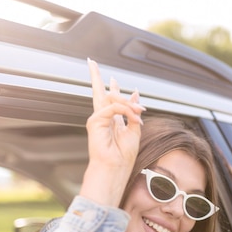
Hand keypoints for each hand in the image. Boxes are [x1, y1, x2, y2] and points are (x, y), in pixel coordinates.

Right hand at [80, 59, 145, 205]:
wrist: (115, 168)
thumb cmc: (124, 156)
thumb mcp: (135, 130)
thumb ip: (134, 112)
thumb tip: (135, 94)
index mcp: (113, 120)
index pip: (109, 99)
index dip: (110, 86)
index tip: (111, 77)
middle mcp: (103, 118)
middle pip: (100, 92)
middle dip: (97, 76)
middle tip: (92, 62)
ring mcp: (98, 119)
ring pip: (112, 99)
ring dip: (129, 104)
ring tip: (139, 112)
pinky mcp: (95, 121)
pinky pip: (114, 108)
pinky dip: (126, 111)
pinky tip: (134, 118)